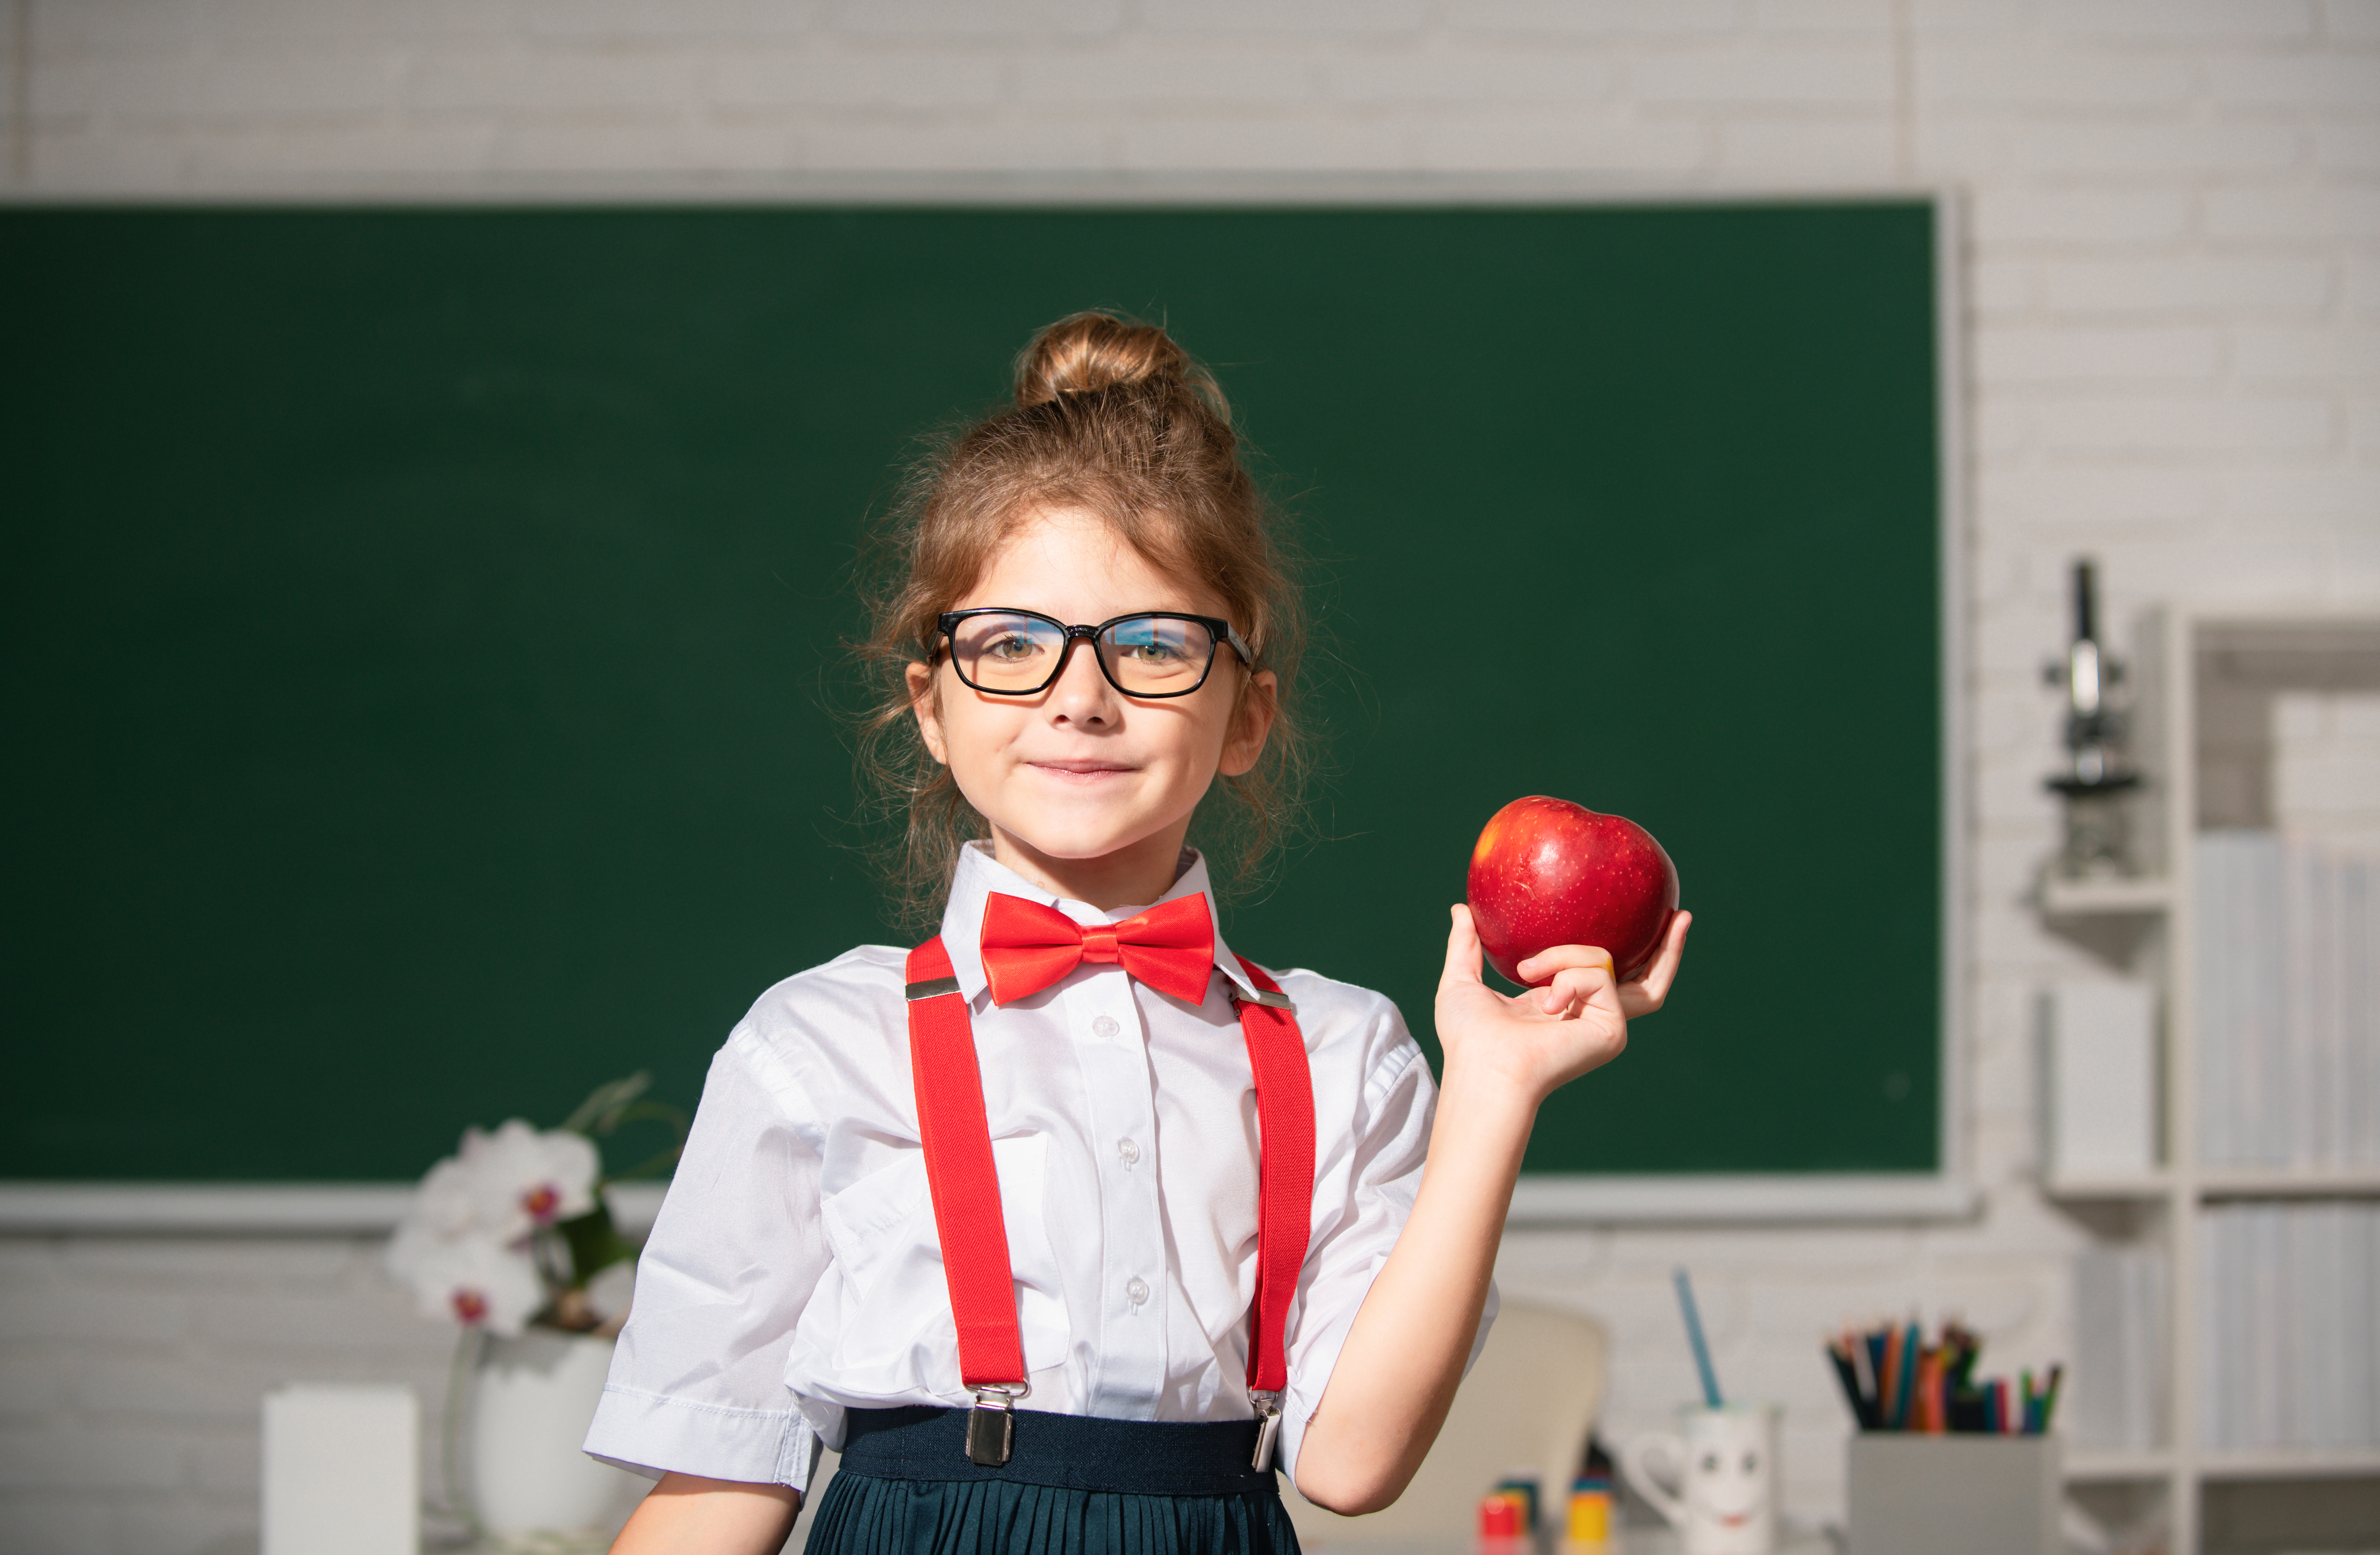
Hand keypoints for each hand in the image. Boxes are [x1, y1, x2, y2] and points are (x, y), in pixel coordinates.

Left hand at [1432, 905, 1691, 1103]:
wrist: (1483, 1069)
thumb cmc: (1468, 1038)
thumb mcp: (1461, 980)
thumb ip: (1466, 946)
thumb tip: (1460, 908)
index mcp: (1562, 1006)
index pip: (1601, 975)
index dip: (1621, 949)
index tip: (1633, 915)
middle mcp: (1590, 1016)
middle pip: (1645, 979)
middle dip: (1666, 948)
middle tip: (1678, 915)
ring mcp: (1605, 1024)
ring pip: (1607, 963)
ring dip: (1564, 956)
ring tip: (1529, 971)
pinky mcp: (1612, 1030)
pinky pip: (1598, 976)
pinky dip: (1568, 977)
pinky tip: (1546, 1000)